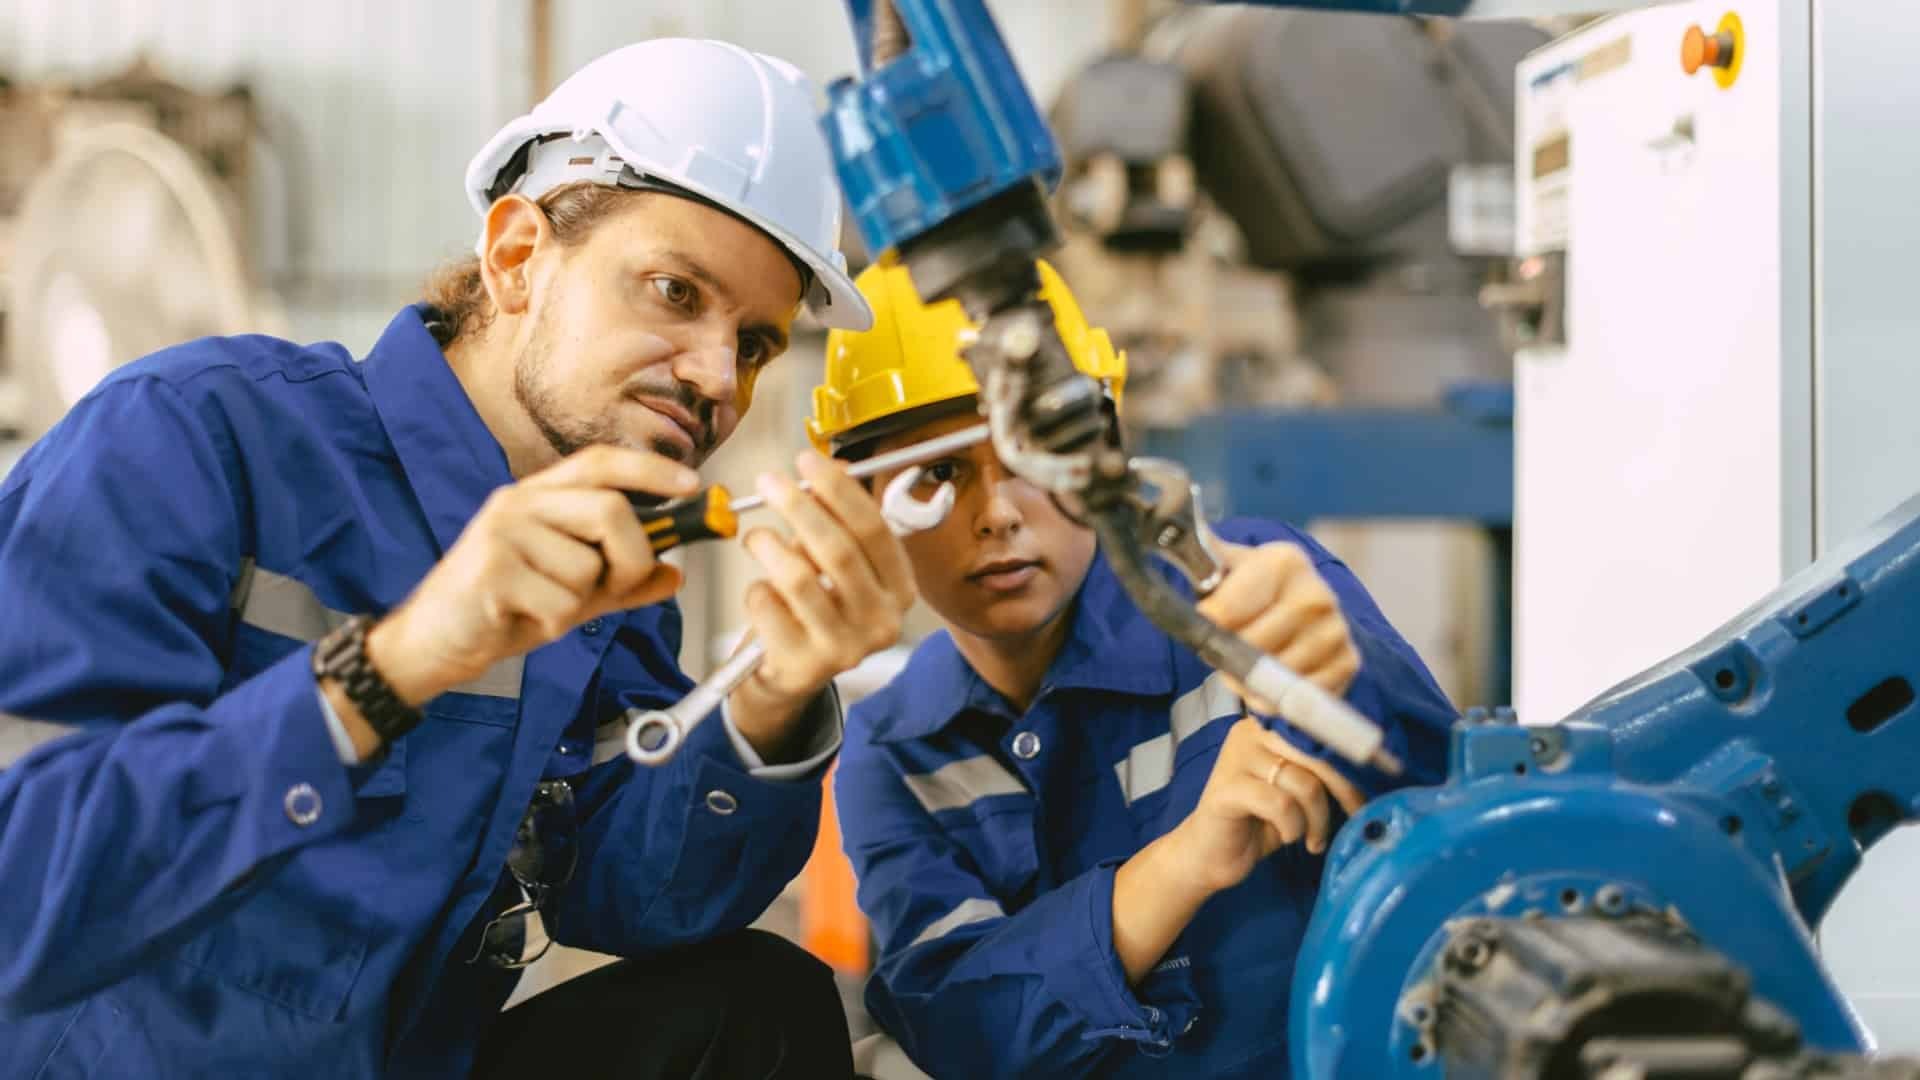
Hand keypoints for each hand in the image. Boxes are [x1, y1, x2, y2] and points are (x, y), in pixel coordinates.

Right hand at [368, 446, 697, 705]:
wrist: (434, 642)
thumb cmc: (503, 608)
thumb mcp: (574, 594)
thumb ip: (623, 585)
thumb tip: (675, 574)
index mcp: (540, 496)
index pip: (600, 462)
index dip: (649, 469)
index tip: (691, 486)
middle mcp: (519, 502)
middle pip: (610, 510)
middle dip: (631, 558)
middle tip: (614, 587)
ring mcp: (502, 533)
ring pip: (587, 566)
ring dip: (579, 602)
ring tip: (542, 605)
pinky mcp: (490, 570)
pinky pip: (560, 602)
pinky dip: (554, 623)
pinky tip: (521, 619)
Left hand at [728, 451, 916, 759]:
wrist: (790, 674)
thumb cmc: (814, 607)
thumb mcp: (833, 563)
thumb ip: (834, 520)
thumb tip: (829, 468)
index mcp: (900, 589)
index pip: (874, 529)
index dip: (839, 490)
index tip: (807, 462)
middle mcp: (882, 621)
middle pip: (837, 550)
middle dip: (799, 506)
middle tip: (770, 481)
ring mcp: (846, 648)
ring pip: (798, 577)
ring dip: (768, 546)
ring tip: (756, 537)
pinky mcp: (805, 665)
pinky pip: (768, 606)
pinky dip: (756, 589)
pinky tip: (762, 592)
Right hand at [1168, 718, 1367, 894]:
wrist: (1208, 854)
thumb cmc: (1258, 821)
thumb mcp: (1295, 789)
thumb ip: (1319, 768)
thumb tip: (1375, 763)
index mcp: (1268, 726)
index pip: (1320, 727)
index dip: (1350, 753)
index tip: (1375, 778)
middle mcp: (1250, 733)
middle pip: (1316, 752)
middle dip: (1344, 788)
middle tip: (1355, 814)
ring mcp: (1236, 758)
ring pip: (1304, 782)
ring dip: (1317, 819)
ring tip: (1312, 838)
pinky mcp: (1226, 789)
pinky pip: (1280, 805)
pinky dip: (1292, 827)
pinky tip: (1286, 837)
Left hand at [1196, 540, 1361, 708]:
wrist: (1311, 607)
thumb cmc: (1260, 588)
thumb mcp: (1233, 565)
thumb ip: (1204, 558)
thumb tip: (1168, 537)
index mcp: (1284, 562)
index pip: (1225, 613)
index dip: (1207, 624)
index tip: (1207, 621)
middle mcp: (1316, 595)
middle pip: (1247, 649)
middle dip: (1225, 656)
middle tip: (1222, 650)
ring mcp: (1335, 632)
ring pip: (1268, 678)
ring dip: (1245, 682)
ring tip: (1244, 665)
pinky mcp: (1345, 665)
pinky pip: (1292, 698)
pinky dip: (1272, 698)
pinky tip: (1269, 679)